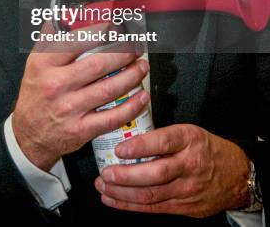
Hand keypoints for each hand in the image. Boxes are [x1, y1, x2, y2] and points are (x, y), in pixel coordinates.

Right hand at [13, 26, 149, 171]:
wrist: (28, 134)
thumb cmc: (35, 95)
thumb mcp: (34, 62)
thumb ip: (50, 36)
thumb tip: (70, 14)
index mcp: (44, 64)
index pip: (76, 41)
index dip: (100, 30)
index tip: (116, 25)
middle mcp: (56, 85)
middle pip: (99, 64)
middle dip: (124, 53)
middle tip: (135, 47)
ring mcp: (69, 109)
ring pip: (109, 89)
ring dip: (132, 76)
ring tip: (141, 66)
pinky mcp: (80, 130)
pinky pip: (112, 116)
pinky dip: (131, 106)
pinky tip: (141, 95)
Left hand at [95, 124, 250, 216]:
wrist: (236, 175)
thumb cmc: (206, 149)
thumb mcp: (189, 132)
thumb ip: (163, 135)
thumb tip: (128, 132)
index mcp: (189, 140)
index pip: (163, 142)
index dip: (139, 146)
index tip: (120, 148)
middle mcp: (189, 165)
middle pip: (155, 174)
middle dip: (126, 175)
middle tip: (106, 172)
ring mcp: (187, 189)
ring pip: (151, 194)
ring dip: (123, 192)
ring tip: (104, 185)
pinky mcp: (184, 207)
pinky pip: (153, 208)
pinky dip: (130, 205)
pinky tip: (113, 200)